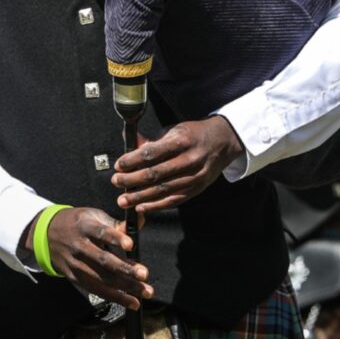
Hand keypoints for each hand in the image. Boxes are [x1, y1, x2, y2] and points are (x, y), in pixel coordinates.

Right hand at [32, 207, 152, 310]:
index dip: (115, 238)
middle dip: (124, 268)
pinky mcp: (75, 278)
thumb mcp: (93, 216)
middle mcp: (79, 246)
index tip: (131, 245)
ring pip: (102, 279)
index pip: (101, 232)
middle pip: (103, 259)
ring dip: (125, 287)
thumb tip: (140, 222)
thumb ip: (116, 223)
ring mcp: (76, 264)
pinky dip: (116, 297)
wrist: (47, 234)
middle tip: (144, 274)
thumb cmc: (78, 223)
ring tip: (146, 291)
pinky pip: (97, 290)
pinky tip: (133, 302)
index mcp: (84, 226)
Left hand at [112, 115, 244, 214]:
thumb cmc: (193, 134)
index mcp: (182, 140)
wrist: (223, 142)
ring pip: (163, 190)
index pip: (153, 153)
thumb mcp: (174, 131)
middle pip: (156, 173)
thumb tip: (129, 143)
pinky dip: (156, 206)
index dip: (133, 160)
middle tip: (116, 182)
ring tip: (123, 200)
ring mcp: (195, 176)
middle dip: (132, 180)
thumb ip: (152, 141)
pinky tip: (141, 208)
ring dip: (140, 197)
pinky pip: (174, 200)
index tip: (118, 165)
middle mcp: (190, 159)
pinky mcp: (197, 189)